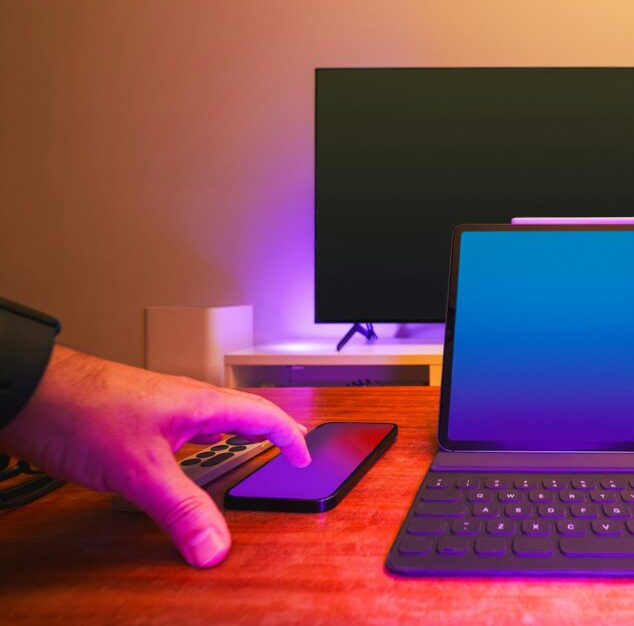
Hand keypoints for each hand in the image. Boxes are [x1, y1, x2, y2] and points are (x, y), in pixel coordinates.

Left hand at [0, 345, 310, 567]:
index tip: (303, 458)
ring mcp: (159, 407)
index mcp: (200, 404)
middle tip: (285, 448)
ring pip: (210, 421)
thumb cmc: (80, 408)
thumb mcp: (139, 470)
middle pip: (241, 414)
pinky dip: (197, 447)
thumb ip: (181, 508)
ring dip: (232, 438)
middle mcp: (184, 401)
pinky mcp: (135, 417)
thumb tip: (215, 546)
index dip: (289, 437)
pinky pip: (182, 430)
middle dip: (267, 432)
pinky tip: (180, 460)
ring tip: (243, 452)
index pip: (263, 415)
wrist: (27, 389)